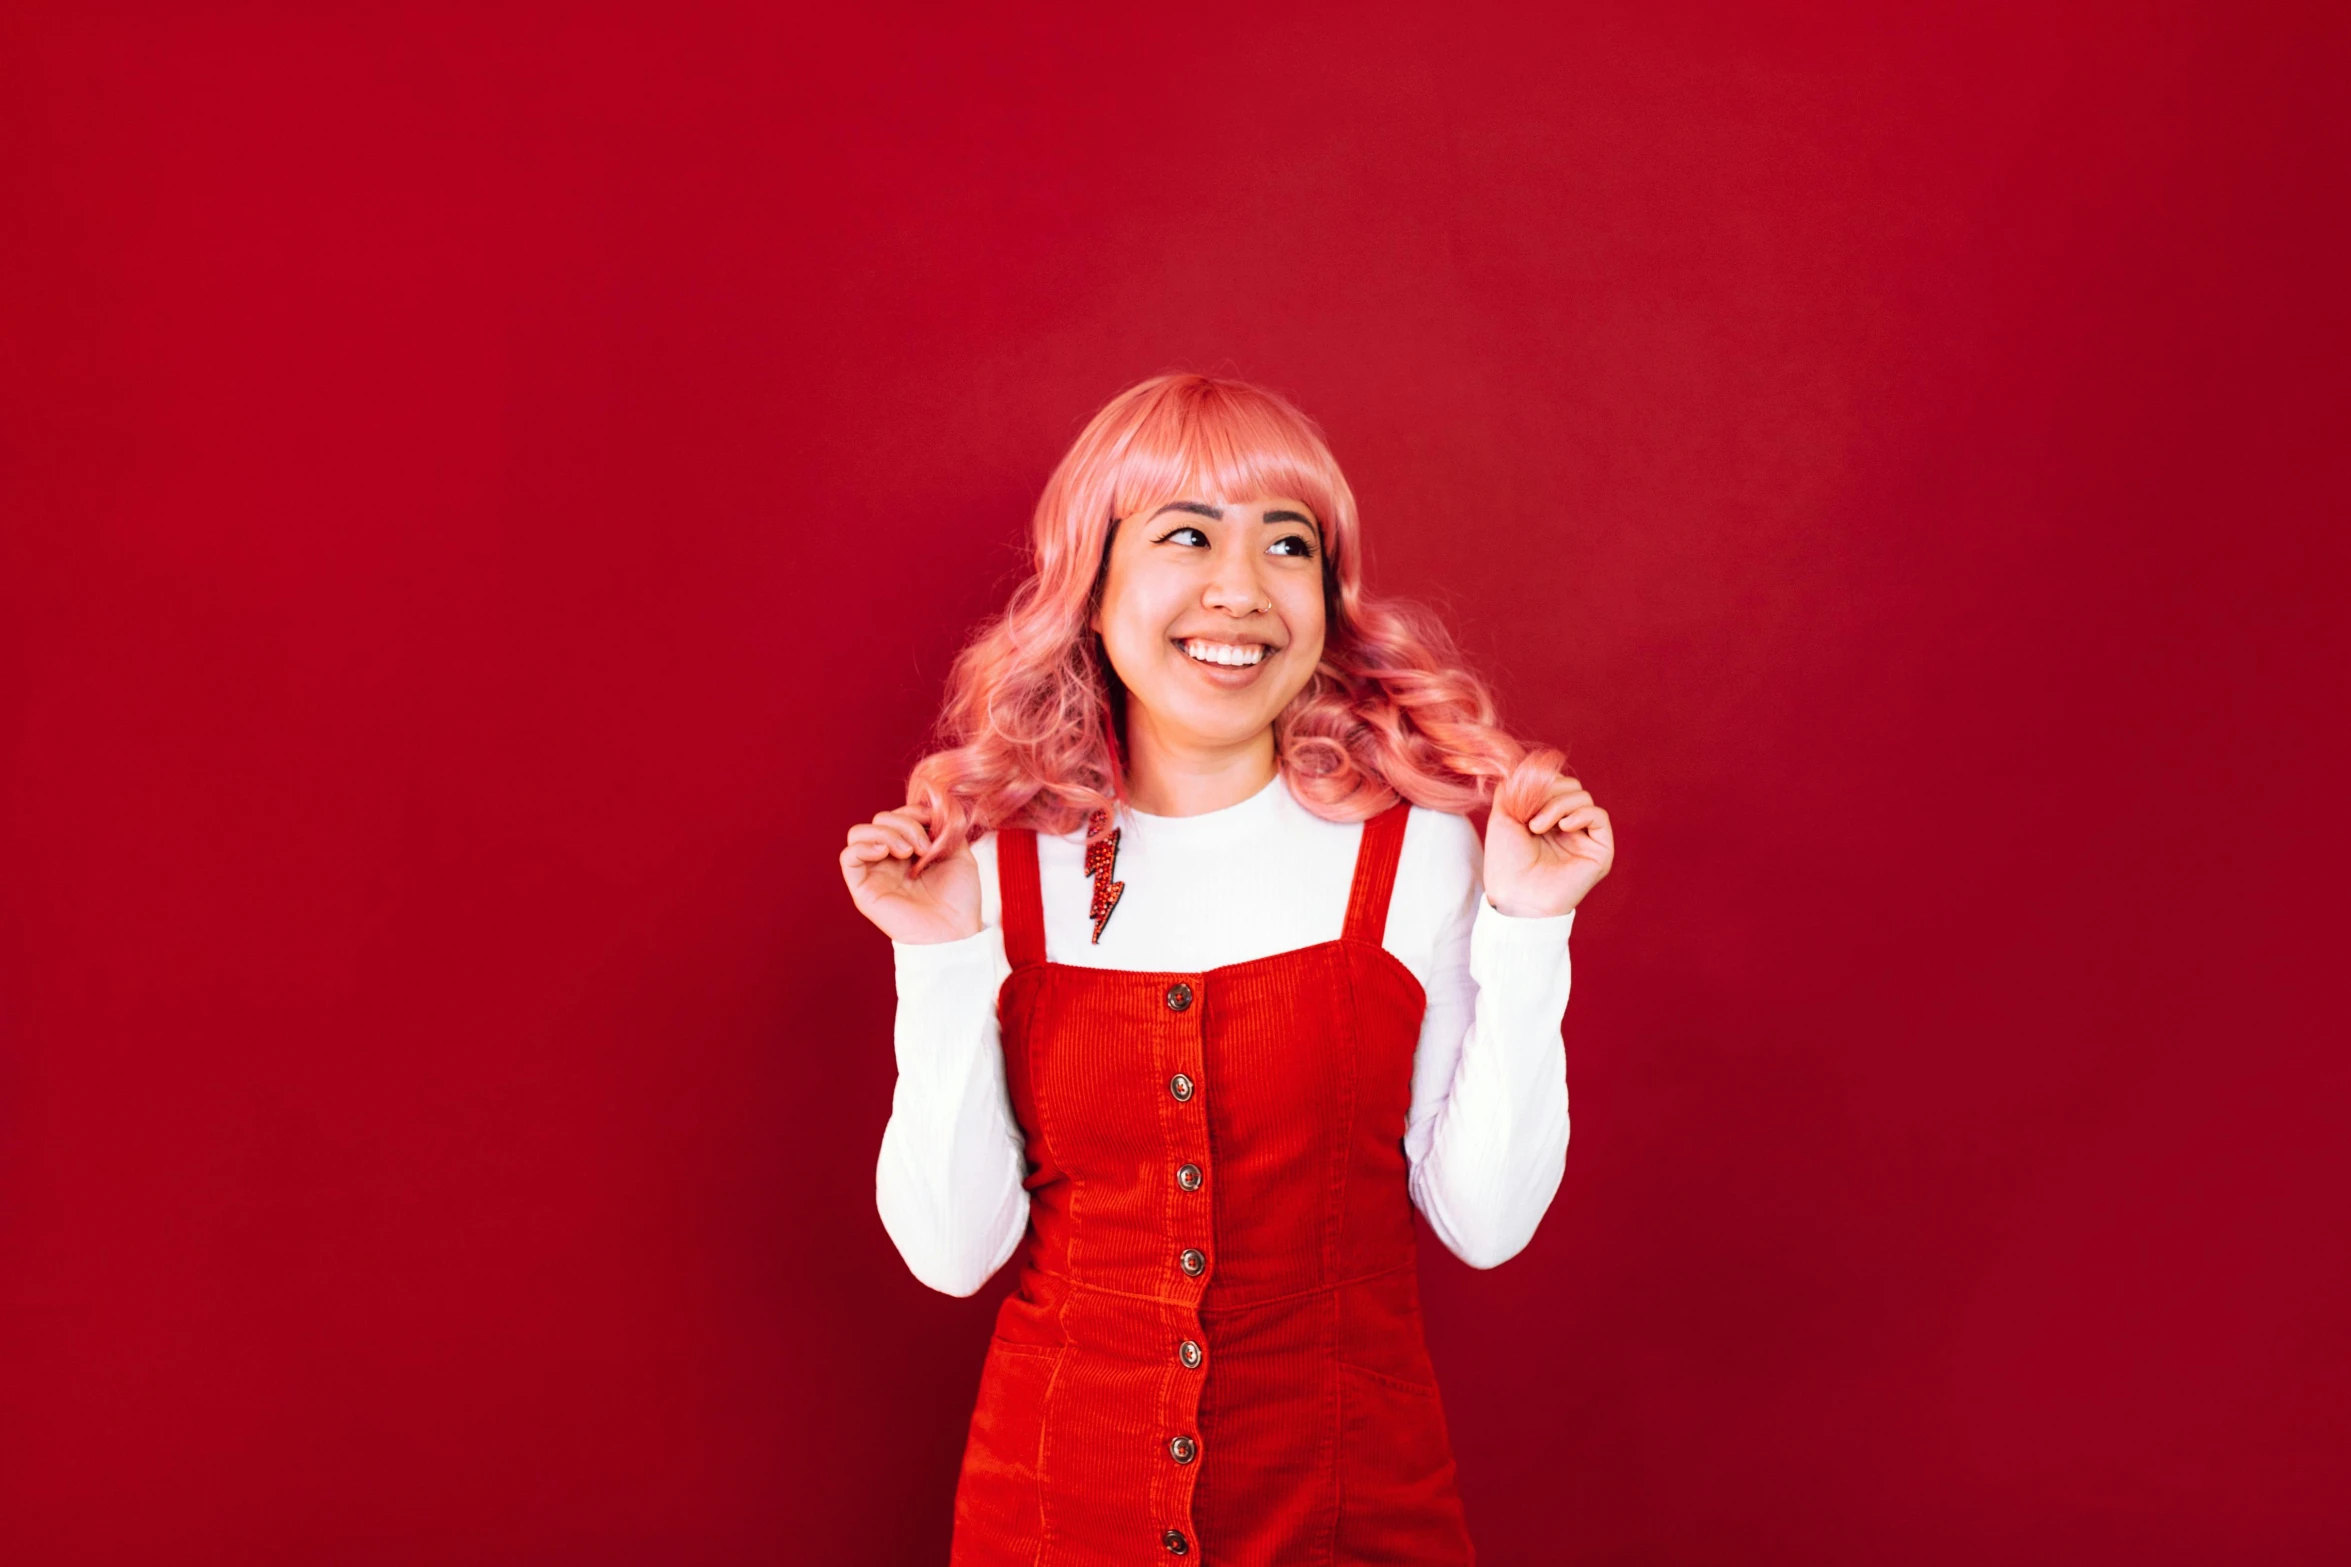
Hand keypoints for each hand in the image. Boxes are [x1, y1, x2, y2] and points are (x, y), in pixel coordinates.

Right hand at [841, 805, 982, 944]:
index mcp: (910, 849)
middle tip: (923, 847)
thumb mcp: (959, 854)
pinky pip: (847, 857)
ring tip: (906, 852)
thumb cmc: (959, 899)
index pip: (898, 814)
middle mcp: (889, 859)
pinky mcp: (863, 889)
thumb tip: (931, 808)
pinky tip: (885, 852)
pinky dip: (863, 845)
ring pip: (859, 833)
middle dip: (904, 823)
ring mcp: (875, 872)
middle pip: (880, 819)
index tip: (934, 823)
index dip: (913, 811)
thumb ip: (943, 828)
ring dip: (885, 832)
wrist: (955, 932)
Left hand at [1482, 774, 1613, 917]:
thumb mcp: (1502, 817)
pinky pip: (1600, 817)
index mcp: (1547, 819)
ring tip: (1538, 826)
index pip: (1554, 784)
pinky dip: (1582, 813)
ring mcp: (1584, 838)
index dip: (1540, 783)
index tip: (1520, 798)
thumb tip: (1523, 769)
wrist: (1516, 895)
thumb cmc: (1505, 862)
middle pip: (1571, 787)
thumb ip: (1513, 789)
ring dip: (1558, 805)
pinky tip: (1564, 826)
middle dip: (1548, 793)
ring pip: (1583, 798)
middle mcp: (1567, 827)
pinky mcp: (1600, 851)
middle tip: (1530, 815)